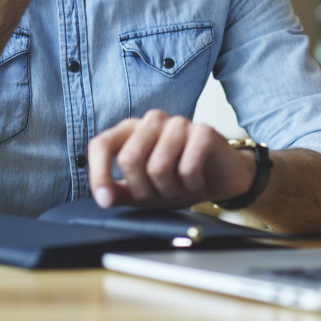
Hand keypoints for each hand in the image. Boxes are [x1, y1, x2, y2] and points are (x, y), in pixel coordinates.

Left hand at [88, 110, 255, 208]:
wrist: (222, 178)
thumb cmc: (180, 180)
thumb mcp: (144, 191)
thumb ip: (120, 191)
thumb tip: (103, 197)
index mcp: (131, 131)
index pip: (102, 144)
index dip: (99, 174)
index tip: (105, 200)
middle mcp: (152, 121)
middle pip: (129, 158)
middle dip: (143, 189)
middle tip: (159, 194)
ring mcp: (178, 123)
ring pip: (158, 166)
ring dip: (170, 189)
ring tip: (180, 187)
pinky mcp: (203, 131)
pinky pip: (187, 167)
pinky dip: (191, 184)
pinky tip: (197, 180)